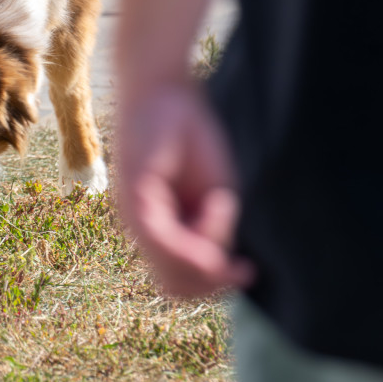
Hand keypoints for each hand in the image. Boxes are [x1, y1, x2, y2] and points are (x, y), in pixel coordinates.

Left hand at [117, 84, 254, 296]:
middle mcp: (143, 231)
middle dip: (212, 279)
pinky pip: (164, 237)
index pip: (180, 286)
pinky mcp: (135, 196)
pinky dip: (200, 228)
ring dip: (208, 252)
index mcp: (162, 233)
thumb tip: (213, 266)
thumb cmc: (192, 139)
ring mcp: (134, 217)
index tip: (248, 269)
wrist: (167, 95)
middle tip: (239, 258)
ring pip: (171, 269)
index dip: (215, 287)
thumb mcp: (215, 194)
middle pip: (176, 287)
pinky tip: (217, 203)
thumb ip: (213, 233)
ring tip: (222, 209)